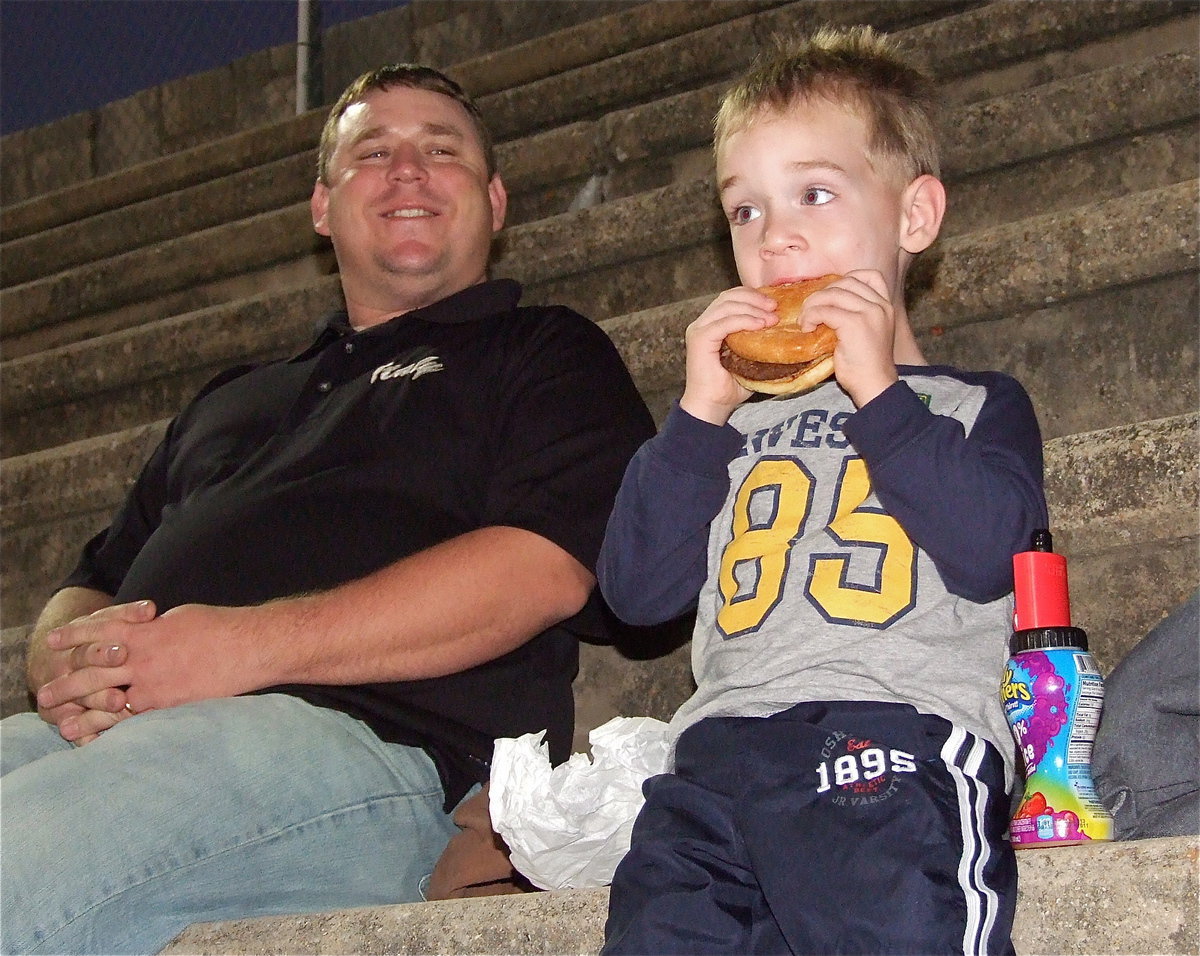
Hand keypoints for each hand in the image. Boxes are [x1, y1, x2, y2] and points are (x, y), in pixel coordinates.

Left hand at [37, 603, 263, 736]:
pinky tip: (100, 739)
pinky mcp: (170, 705)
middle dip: (65, 684)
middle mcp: (142, 658)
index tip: (52, 643)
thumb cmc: (221, 627)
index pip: (97, 632)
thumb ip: (153, 629)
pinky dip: (114, 729)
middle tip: (44, 695)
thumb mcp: (179, 617)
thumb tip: (141, 634)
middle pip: (92, 671)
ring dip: (81, 714)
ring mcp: (154, 684)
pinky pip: (135, 720)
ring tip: (61, 725)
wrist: (250, 646)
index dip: (72, 636)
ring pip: (107, 700)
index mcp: (144, 631)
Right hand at [679, 287, 777, 424]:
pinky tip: (760, 325)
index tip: (773, 303)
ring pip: (726, 305)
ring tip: (771, 317)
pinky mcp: (699, 339)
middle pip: (728, 296)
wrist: (712, 406)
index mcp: (711, 324)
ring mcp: (698, 330)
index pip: (730, 298)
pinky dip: (744, 320)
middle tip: (774, 307)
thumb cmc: (730, 387)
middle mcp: (702, 323)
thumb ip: (758, 341)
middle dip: (754, 298)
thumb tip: (783, 329)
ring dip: (752, 308)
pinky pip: (724, 322)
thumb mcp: (749, 358)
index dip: (752, 295)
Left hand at [799, 270, 899, 407]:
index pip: (869, 275)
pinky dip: (811, 316)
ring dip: (812, 305)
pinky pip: (824, 310)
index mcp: (886, 305)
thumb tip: (825, 302)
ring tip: (805, 321)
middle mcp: (880, 305)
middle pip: (845, 282)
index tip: (830, 296)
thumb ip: (855, 313)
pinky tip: (808, 328)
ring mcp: (869, 313)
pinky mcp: (854, 324)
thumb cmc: (866, 365)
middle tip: (809, 311)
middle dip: (822, 293)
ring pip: (832, 294)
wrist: (874, 386)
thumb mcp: (867, 332)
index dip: (845, 280)